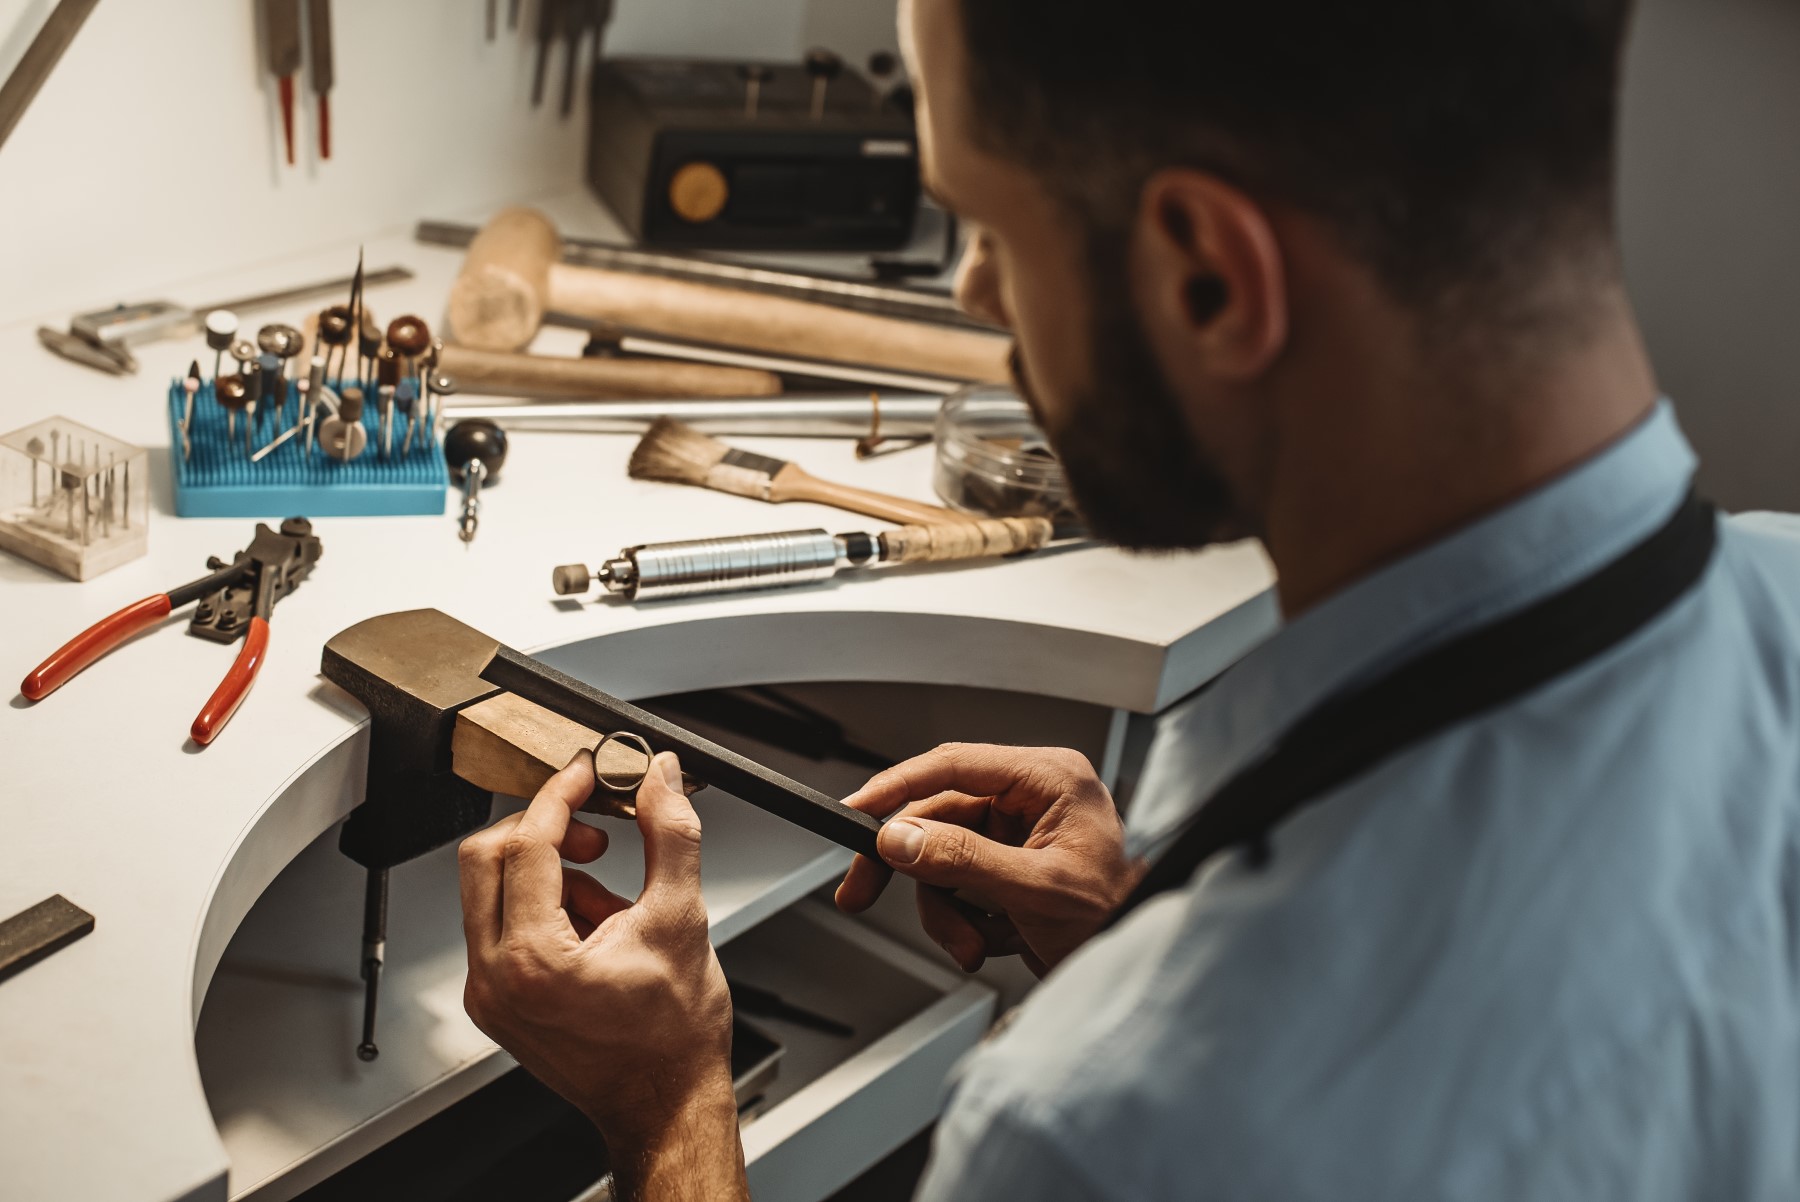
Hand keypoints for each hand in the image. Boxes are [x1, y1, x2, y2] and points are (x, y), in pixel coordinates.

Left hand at [458, 750, 745, 1198]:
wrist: (664, 1103)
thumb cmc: (673, 1037)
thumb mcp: (681, 918)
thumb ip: (670, 834)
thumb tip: (659, 778)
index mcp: (533, 961)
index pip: (528, 843)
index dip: (562, 794)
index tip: (590, 773)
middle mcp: (496, 979)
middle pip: (487, 858)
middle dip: (544, 829)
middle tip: (598, 829)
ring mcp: (490, 994)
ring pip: (493, 891)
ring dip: (550, 872)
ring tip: (612, 901)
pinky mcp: (497, 1001)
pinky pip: (504, 927)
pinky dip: (547, 908)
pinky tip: (599, 929)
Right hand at [834, 743, 1142, 976]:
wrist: (1136, 969)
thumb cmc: (1119, 919)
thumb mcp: (1035, 889)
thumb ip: (963, 860)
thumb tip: (901, 838)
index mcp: (1049, 780)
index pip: (956, 766)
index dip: (897, 786)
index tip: (856, 808)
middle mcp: (1031, 799)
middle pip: (936, 816)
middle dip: (916, 872)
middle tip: (862, 892)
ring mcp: (1018, 835)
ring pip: (939, 857)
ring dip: (945, 910)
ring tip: (972, 943)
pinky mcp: (1008, 869)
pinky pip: (956, 885)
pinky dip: (963, 920)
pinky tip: (993, 938)